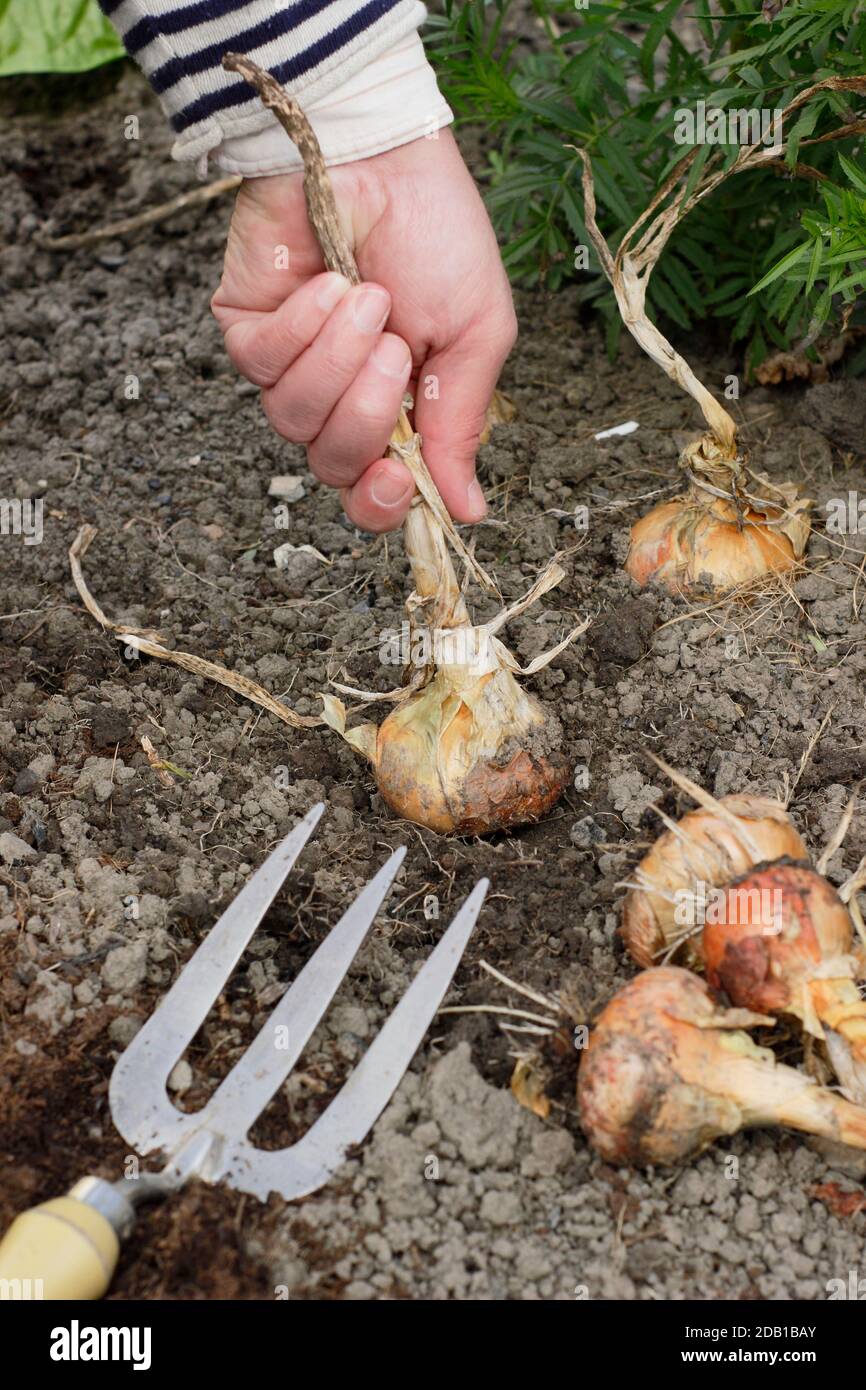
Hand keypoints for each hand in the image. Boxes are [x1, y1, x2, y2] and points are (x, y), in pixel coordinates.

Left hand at [211, 129, 516, 531]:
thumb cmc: (438, 236)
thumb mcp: (475, 337)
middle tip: (395, 350)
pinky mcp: (246, 327)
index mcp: (396, 410)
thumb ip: (461, 427)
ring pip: (293, 418)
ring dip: (338, 360)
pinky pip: (262, 363)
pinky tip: (330, 283)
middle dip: (367, 413)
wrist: (386, 153)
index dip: (379, 502)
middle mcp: (337, 398)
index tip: (400, 479)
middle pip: (332, 464)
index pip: (371, 491)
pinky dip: (303, 326)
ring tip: (368, 299)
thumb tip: (468, 510)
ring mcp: (288, 366)